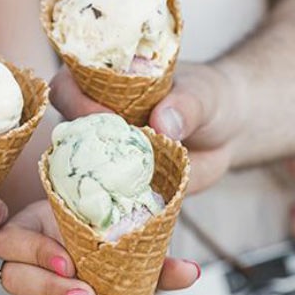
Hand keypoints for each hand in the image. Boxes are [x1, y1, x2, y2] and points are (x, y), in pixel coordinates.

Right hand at [0, 200, 199, 294]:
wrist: (102, 247)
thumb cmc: (102, 234)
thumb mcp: (123, 237)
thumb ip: (151, 256)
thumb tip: (191, 272)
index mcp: (32, 227)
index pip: (13, 238)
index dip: (37, 252)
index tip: (69, 264)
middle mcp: (23, 262)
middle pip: (14, 279)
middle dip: (51, 291)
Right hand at [50, 63, 246, 192]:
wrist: (228, 131)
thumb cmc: (208, 97)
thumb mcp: (201, 95)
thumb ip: (184, 106)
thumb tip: (163, 124)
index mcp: (101, 84)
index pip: (67, 88)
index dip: (77, 101)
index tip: (107, 117)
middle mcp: (93, 120)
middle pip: (66, 135)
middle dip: (81, 149)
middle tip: (114, 159)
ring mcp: (105, 155)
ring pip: (83, 172)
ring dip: (96, 184)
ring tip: (126, 190)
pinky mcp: (121, 186)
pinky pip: (111, 199)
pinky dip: (119, 207)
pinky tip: (138, 210)